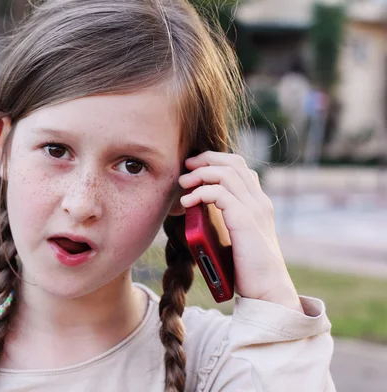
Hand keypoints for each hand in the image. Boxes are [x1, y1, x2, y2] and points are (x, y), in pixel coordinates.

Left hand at [178, 151, 302, 312]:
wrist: (268, 292)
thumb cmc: (248, 269)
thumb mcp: (235, 237)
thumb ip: (224, 219)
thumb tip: (197, 208)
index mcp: (258, 204)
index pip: (240, 167)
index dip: (216, 160)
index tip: (193, 166)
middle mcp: (259, 202)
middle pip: (233, 163)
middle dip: (206, 159)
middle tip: (185, 167)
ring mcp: (254, 210)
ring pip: (226, 174)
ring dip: (200, 174)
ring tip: (183, 183)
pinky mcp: (245, 221)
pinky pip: (220, 194)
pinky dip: (200, 192)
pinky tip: (187, 202)